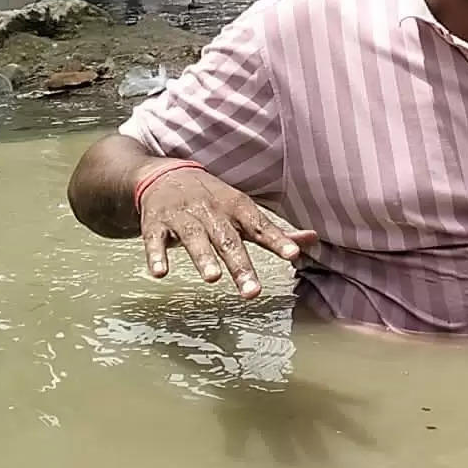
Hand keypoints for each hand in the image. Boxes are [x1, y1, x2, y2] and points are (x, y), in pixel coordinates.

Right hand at [136, 164, 317, 296]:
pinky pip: (155, 240)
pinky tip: (160, 272)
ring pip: (194, 238)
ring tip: (213, 278)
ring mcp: (183, 216)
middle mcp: (212, 211)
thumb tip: (312, 239)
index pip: (260, 226)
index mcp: (236, 208)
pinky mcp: (156, 223)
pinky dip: (156, 254)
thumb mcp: (243, 210)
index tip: (293, 255)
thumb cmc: (212, 199)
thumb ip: (274, 230)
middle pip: (228, 239)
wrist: (164, 175)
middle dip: (240, 265)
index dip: (277, 240)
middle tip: (252, 292)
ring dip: (203, 258)